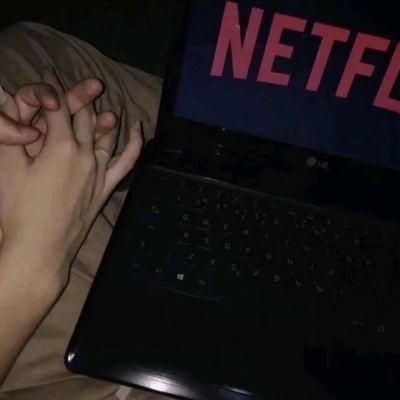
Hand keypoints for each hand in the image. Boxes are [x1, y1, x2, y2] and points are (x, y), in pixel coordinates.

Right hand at [0, 71, 141, 287]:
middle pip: (83, 117)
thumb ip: (12, 134)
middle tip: (70, 82)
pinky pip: (127, 161)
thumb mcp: (6, 168)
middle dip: (75, 96)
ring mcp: (100, 172)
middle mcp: (86, 154)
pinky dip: (134, 142)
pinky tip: (137, 128)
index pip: (58, 108)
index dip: (51, 90)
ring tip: (97, 94)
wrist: (39, 249)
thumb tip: (13, 104)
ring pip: (106, 133)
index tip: (47, 78)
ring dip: (101, 112)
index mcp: (61, 146)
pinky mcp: (106, 188)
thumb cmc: (18, 211)